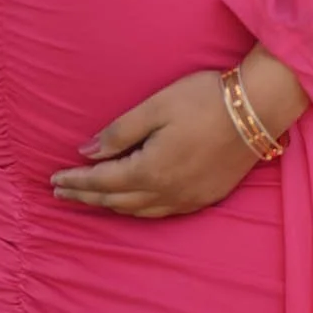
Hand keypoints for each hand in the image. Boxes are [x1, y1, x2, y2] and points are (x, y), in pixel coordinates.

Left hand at [49, 53, 306, 218]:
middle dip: (86, 197)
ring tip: (92, 199)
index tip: (53, 180)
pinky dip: (140, 209)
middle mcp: (167, 192)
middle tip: (62, 193)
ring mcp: (189, 198)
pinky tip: (134, 203)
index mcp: (150, 170)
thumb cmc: (204, 99)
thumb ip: (118, 133)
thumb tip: (87, 152)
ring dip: (112, 206)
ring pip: (139, 211)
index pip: (101, 182)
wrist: (259, 108)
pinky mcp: (207, 197)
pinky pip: (163, 212)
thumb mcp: (154, 107)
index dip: (75, 181)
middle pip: (116, 201)